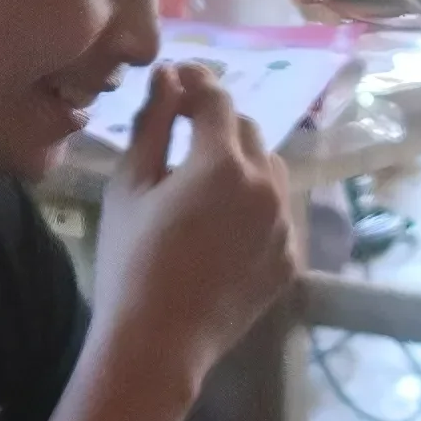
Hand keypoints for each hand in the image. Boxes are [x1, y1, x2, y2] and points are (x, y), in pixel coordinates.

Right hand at [94, 72, 300, 384]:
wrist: (158, 343)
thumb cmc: (130, 260)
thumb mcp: (129, 186)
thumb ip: (153, 124)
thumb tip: (169, 77)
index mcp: (222, 162)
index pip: (216, 99)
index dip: (197, 81)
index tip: (179, 77)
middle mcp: (266, 186)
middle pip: (248, 131)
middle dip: (218, 125)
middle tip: (184, 134)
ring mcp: (284, 225)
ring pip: (270, 171)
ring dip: (242, 164)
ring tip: (206, 184)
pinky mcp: (290, 258)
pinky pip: (277, 214)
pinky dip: (255, 208)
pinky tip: (223, 228)